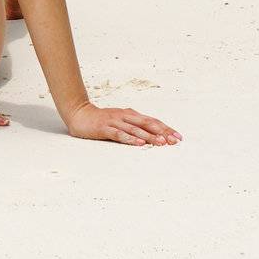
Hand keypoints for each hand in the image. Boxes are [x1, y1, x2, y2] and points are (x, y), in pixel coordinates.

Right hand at [65, 102, 179, 145]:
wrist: (80, 114)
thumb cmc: (102, 120)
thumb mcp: (121, 121)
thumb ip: (135, 126)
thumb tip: (154, 135)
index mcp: (130, 114)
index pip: (152, 120)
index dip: (165, 128)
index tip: (178, 137)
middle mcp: (125, 116)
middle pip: (147, 123)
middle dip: (162, 132)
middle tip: (174, 141)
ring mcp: (115, 121)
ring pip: (135, 129)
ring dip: (149, 136)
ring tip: (161, 143)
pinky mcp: (105, 128)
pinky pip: (119, 134)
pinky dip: (130, 139)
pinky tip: (139, 144)